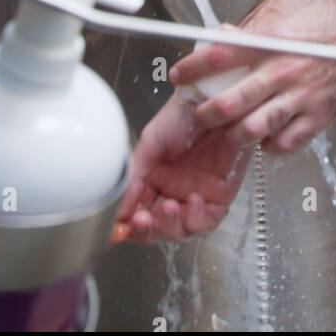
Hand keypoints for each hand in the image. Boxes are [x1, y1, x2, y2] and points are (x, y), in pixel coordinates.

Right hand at [111, 91, 252, 244]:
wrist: (213, 103)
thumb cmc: (182, 115)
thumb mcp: (149, 143)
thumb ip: (133, 177)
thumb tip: (118, 209)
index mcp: (151, 180)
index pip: (134, 213)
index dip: (125, 227)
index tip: (117, 232)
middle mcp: (171, 192)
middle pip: (155, 229)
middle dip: (145, 230)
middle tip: (141, 220)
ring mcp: (193, 197)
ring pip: (178, 231)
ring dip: (169, 225)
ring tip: (168, 206)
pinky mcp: (218, 198)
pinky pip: (205, 222)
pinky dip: (196, 219)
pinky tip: (192, 200)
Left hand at [169, 0, 335, 154]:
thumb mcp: (293, 21)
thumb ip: (260, 35)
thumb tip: (229, 38)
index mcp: (274, 43)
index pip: (221, 54)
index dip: (194, 67)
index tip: (179, 75)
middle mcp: (283, 71)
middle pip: (231, 101)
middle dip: (208, 114)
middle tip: (200, 116)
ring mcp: (302, 97)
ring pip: (254, 128)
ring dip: (237, 135)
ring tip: (231, 133)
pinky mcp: (320, 116)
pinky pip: (286, 143)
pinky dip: (272, 146)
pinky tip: (269, 138)